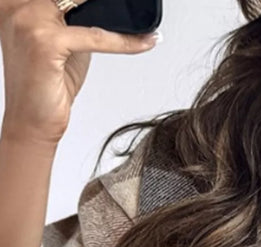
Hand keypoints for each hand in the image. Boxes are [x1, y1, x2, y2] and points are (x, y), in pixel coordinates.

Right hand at [0, 0, 158, 146]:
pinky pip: (96, 37)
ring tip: (145, 29)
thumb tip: (105, 9)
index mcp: (16, 1)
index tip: (121, 3)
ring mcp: (29, 19)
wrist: (32, 122)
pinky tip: (144, 42)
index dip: (91, 0)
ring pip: (87, 8)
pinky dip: (124, 42)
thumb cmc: (44, 86)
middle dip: (105, 4)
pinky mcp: (46, 41)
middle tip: (134, 10)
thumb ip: (75, 20)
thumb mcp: (62, 42)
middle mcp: (18, 5)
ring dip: (122, 20)